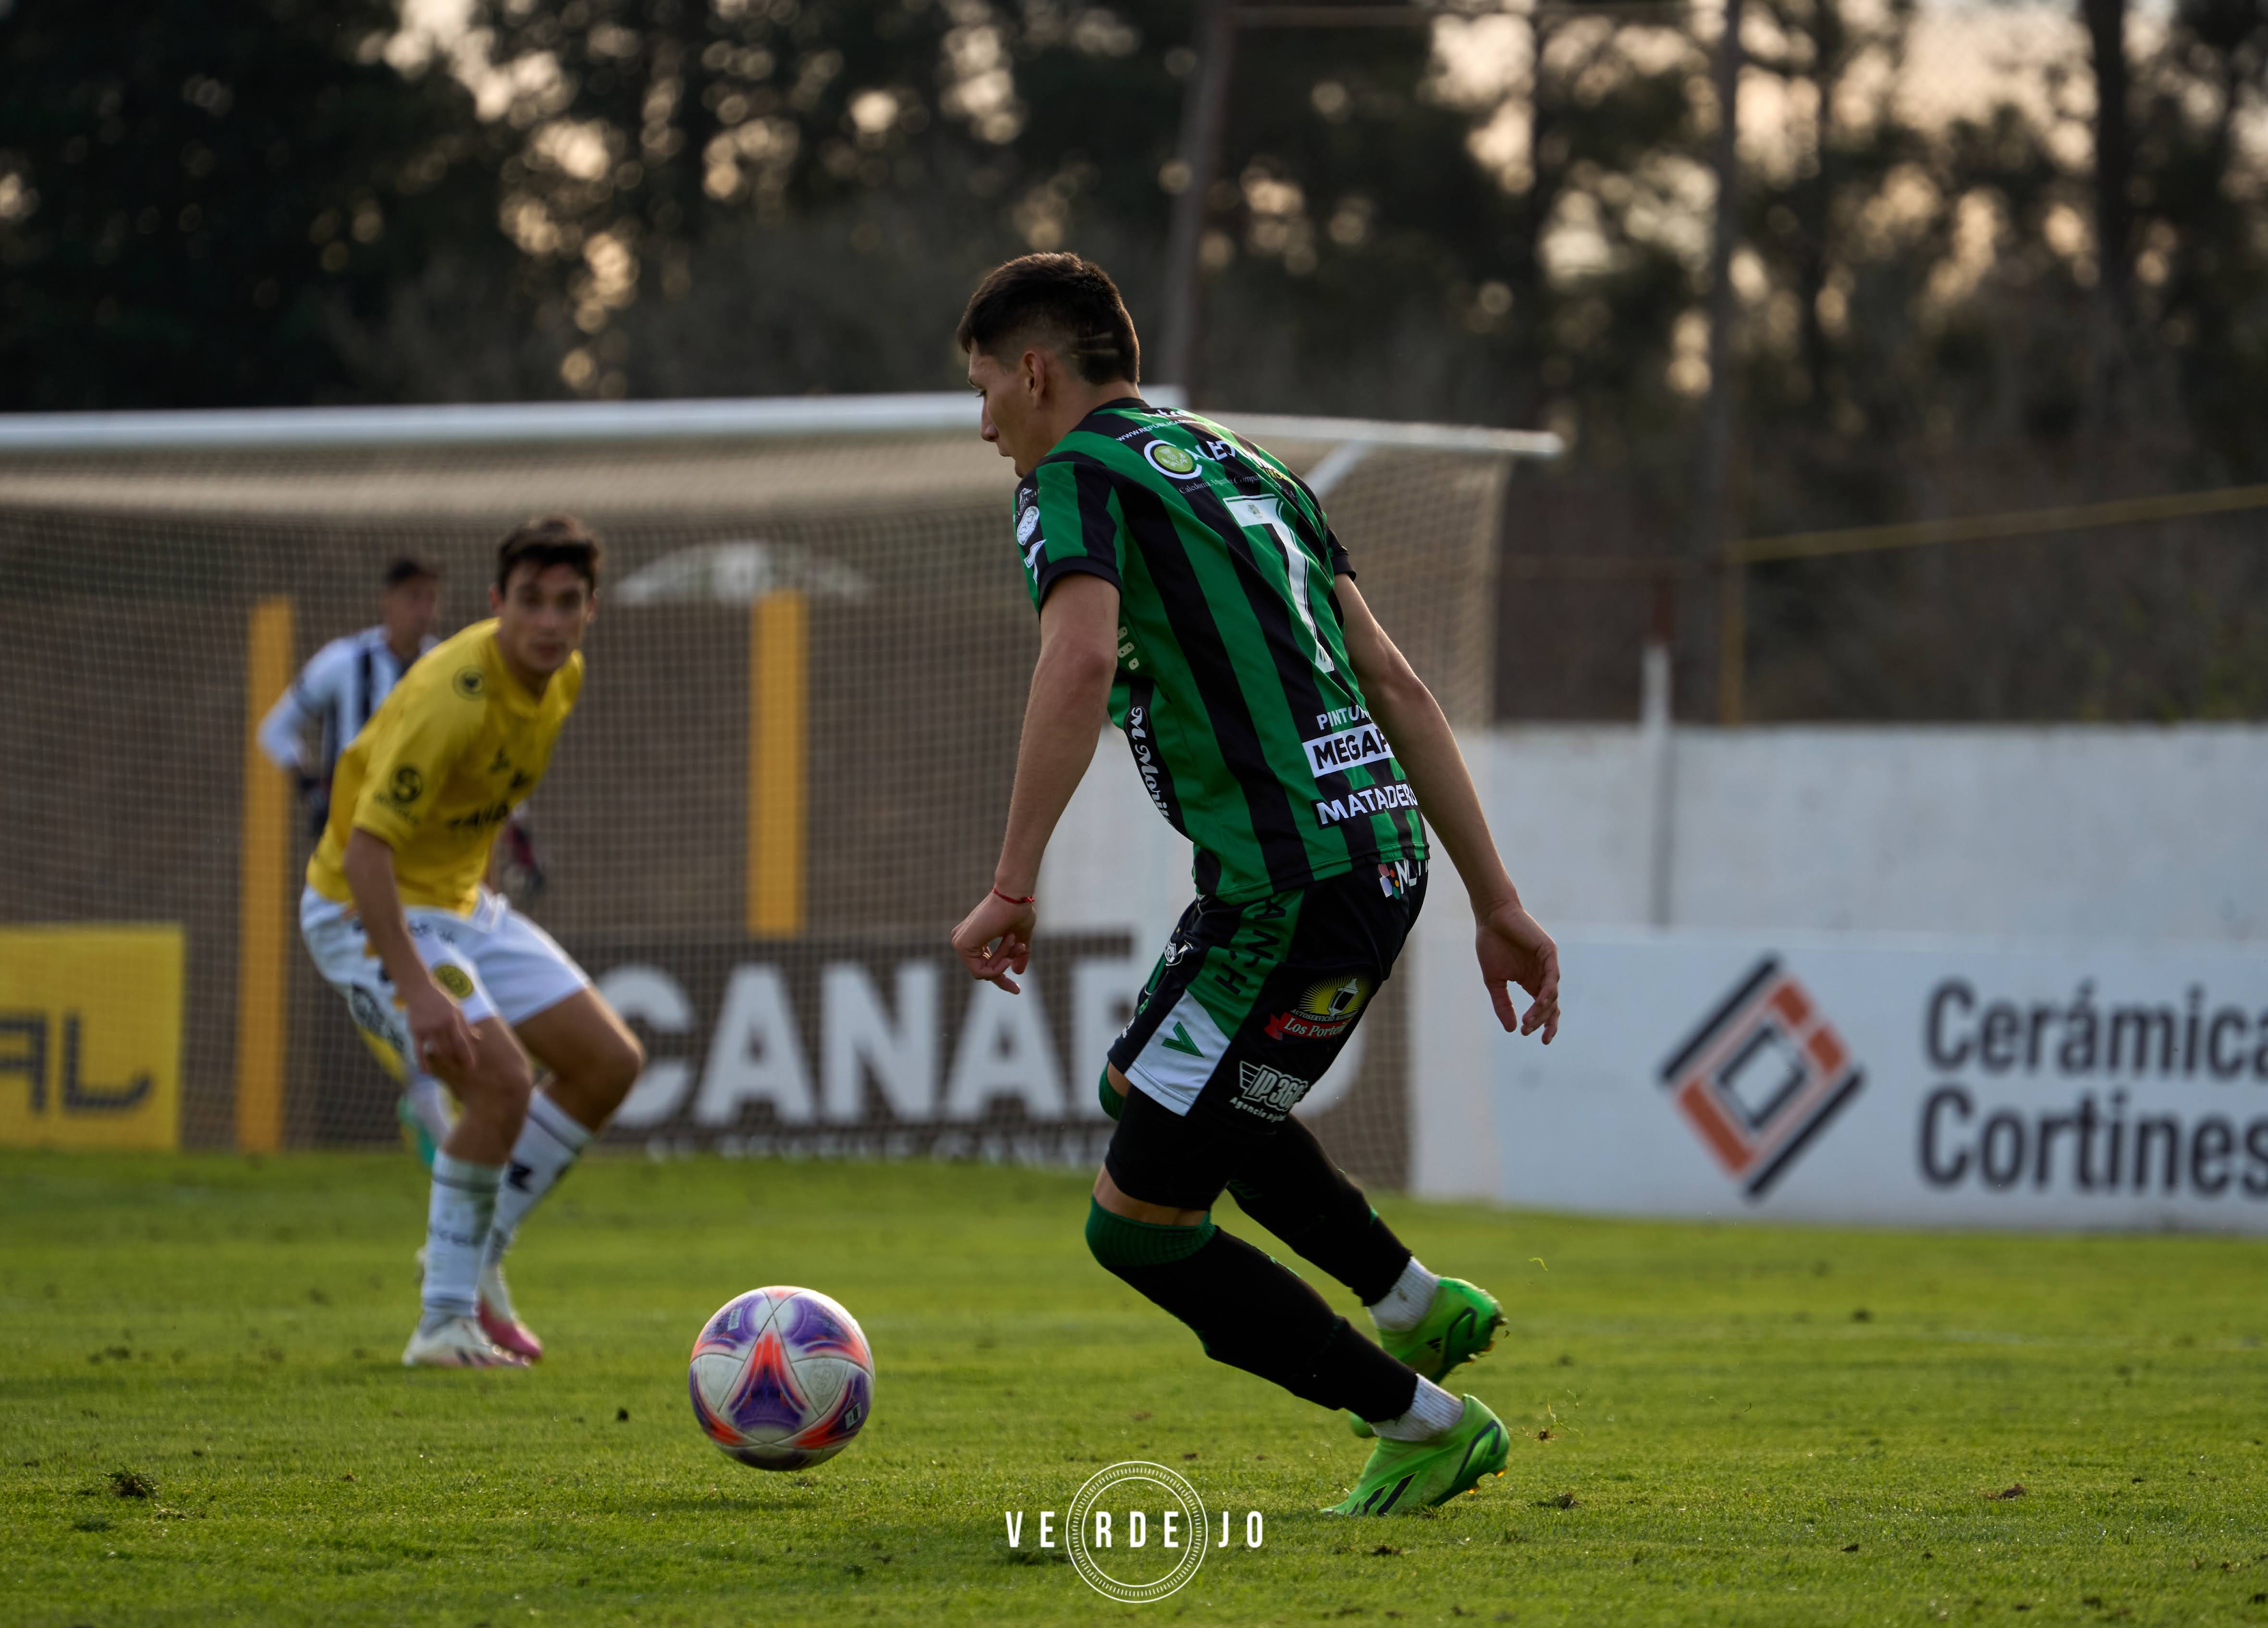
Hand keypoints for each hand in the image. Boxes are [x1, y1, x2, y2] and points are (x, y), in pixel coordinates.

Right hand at [406, 978, 476, 1077]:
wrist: (419, 990)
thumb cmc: (441, 1001)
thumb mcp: (457, 1010)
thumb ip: (466, 1026)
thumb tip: (478, 1039)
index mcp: (453, 1018)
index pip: (462, 1041)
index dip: (467, 1055)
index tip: (472, 1066)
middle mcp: (440, 1024)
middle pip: (451, 1048)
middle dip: (458, 1061)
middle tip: (464, 1070)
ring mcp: (427, 1028)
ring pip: (438, 1051)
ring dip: (446, 1062)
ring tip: (453, 1069)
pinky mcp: (416, 1032)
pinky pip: (419, 1050)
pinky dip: (422, 1062)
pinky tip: (427, 1072)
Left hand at [951, 890, 1036, 993]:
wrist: (1014, 897)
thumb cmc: (1018, 912)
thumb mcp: (1020, 938)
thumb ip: (1017, 955)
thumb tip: (1018, 972)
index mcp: (973, 937)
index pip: (983, 966)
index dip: (1000, 977)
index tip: (1017, 990)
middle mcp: (962, 940)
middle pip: (983, 971)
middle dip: (1002, 975)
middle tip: (1017, 989)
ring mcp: (959, 943)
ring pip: (984, 971)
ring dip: (1004, 960)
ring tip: (1014, 940)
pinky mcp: (961, 945)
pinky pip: (981, 971)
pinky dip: (997, 964)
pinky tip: (1008, 944)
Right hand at [1476, 901, 1559, 1042]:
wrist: (1491, 917)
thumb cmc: (1491, 945)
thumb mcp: (1494, 981)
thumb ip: (1503, 1004)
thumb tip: (1512, 1029)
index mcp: (1531, 981)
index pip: (1544, 1008)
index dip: (1542, 1024)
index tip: (1533, 1038)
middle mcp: (1543, 975)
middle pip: (1551, 1006)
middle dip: (1541, 1021)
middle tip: (1528, 1030)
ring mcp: (1547, 964)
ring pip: (1552, 994)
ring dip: (1542, 1010)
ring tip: (1529, 1020)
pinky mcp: (1549, 952)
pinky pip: (1553, 976)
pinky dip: (1548, 991)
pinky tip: (1540, 1002)